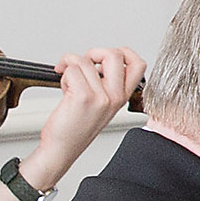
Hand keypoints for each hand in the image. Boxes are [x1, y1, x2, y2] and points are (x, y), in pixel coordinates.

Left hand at [29, 46, 145, 184]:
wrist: (62, 148)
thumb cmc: (75, 129)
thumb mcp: (100, 106)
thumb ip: (105, 83)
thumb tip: (96, 60)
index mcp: (121, 97)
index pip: (137, 64)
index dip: (123, 52)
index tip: (105, 56)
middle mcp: (115, 96)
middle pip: (114, 54)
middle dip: (93, 53)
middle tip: (82, 64)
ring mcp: (101, 96)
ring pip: (85, 60)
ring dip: (71, 66)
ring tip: (69, 82)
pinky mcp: (84, 96)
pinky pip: (72, 69)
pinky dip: (63, 74)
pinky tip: (64, 88)